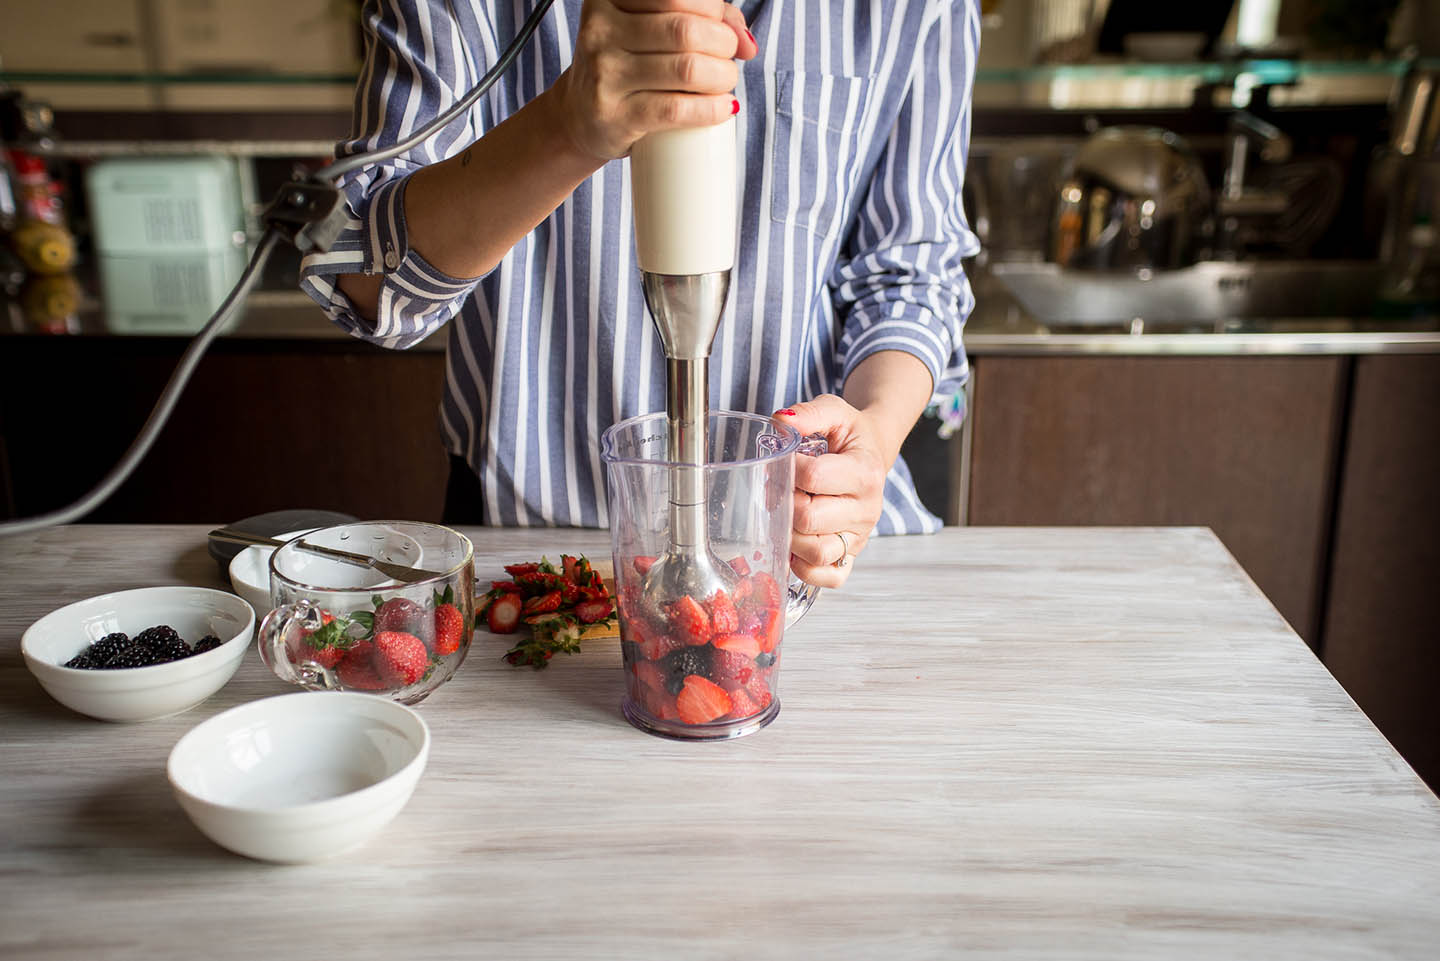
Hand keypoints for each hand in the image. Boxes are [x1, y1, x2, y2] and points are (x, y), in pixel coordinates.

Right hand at [552, 0, 758, 161]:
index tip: (721, 27)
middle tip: (727, 57)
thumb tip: (746, 41)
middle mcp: (601, 30)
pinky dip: (711, 109)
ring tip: (725, 81)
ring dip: (723, 76)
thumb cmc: (625, 66)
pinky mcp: (614, 116)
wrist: (580, 115)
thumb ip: (698, 19)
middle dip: (723, 43)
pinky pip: (675, 109)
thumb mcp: (648, 30)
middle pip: (686, 30)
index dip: (713, 9)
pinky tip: (723, 108)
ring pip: (686, 68)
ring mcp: (605, 74)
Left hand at [776, 395, 894, 588]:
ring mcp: (860, 536)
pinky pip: (829, 578)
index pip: (813, 476)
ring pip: (817, 552)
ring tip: (788, 514)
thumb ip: (809, 413)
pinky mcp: (852, 556)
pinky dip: (806, 569)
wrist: (872, 454)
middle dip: (784, 502)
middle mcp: (867, 509)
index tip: (785, 460)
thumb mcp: (835, 412)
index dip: (788, 468)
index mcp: (865, 472)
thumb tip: (781, 421)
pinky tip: (796, 545)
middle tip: (781, 489)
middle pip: (809, 517)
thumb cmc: (850, 436)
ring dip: (790, 536)